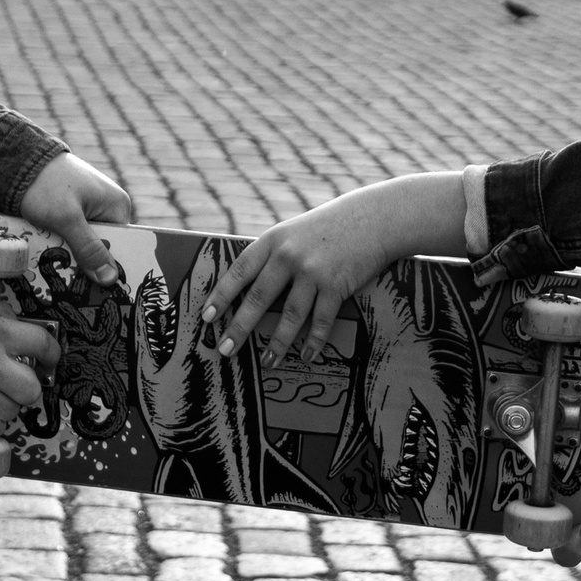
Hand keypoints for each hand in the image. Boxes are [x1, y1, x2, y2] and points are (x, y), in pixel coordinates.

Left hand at [15, 152, 135, 285]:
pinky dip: (59, 241)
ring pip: (82, 242)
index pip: (120, 247)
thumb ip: (88, 249)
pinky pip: (70, 233)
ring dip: (67, 252)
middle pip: (100, 247)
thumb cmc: (45, 184)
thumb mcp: (67, 219)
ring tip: (51, 262)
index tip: (91, 287)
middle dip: (83, 260)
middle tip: (65, 277)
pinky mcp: (71, 208)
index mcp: (118, 206)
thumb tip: (110, 279)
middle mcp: (107, 207)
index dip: (106, 267)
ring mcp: (89, 206)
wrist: (17, 160)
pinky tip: (46, 247)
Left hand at [203, 172, 467, 360]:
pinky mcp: (336, 286)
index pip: (239, 272)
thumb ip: (274, 255)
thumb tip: (251, 288)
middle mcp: (288, 256)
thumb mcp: (295, 232)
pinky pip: (320, 321)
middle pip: (258, 299)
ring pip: (289, 316)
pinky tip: (306, 356)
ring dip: (278, 343)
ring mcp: (313, 272)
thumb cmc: (331, 226)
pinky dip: (313, 342)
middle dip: (239, 328)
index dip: (221, 296)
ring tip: (268, 362)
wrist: (374, 218)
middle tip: (225, 350)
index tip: (206, 317)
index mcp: (273, 240)